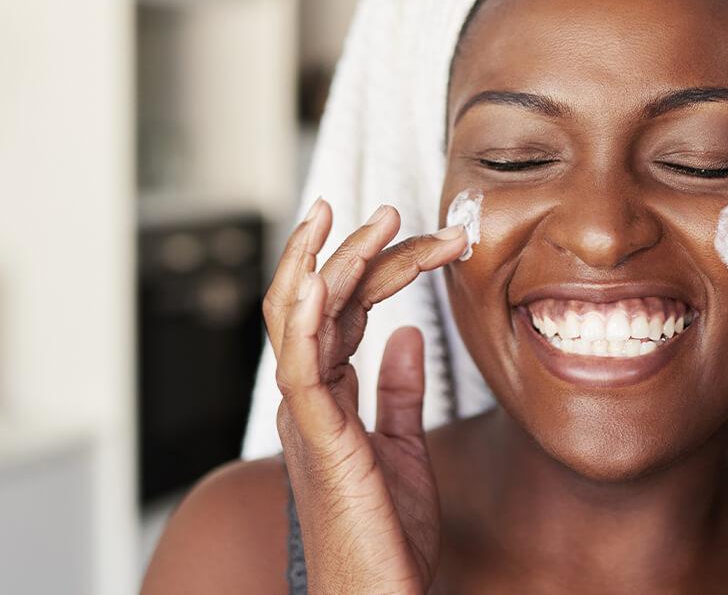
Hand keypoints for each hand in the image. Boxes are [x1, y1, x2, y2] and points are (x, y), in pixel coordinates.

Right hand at [262, 199, 467, 594]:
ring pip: (301, 319)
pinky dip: (302, 321)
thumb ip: (400, 388)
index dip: (373, 266)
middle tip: (394, 211)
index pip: (343, 310)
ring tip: (369, 219)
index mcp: (327, 395)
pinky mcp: (316, 439)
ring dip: (332, 263)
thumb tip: (410, 334)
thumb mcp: (404, 445)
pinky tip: (318, 282)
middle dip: (355, 249)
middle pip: (320, 301)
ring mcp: (306, 415)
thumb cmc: (385, 532)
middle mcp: (307, 396)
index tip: (413, 232)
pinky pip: (298, 370)